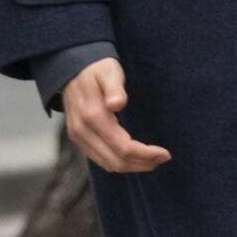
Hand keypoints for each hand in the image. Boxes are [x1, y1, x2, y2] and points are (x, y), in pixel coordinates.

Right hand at [62, 57, 170, 172]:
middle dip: (142, 163)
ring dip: (132, 166)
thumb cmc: (97, 70)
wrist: (72, 70)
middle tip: (162, 158)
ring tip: (151, 160)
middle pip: (116, 161)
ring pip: (108, 164)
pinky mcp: (78, 139)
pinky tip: (133, 157)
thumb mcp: (109, 72)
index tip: (164, 153)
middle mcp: (82, 130)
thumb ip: (114, 88)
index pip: (123, 147)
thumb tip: (117, 104)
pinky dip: (119, 163)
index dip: (145, 154)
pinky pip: (100, 160)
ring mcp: (78, 136)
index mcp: (93, 116)